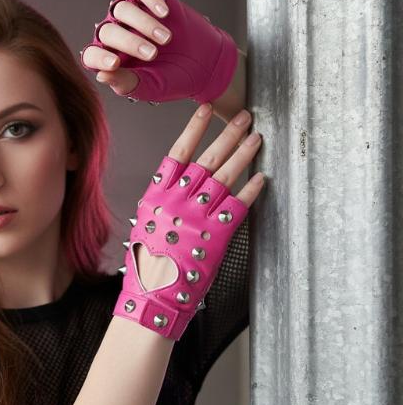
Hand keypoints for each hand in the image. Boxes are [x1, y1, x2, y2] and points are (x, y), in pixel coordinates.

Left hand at [80, 0, 237, 104]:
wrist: (205, 63)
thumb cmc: (174, 79)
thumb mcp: (150, 87)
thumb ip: (126, 83)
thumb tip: (101, 76)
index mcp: (110, 60)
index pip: (93, 55)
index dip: (99, 58)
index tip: (114, 64)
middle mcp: (116, 36)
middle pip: (108, 31)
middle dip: (129, 42)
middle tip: (152, 54)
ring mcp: (131, 15)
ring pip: (122, 9)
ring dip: (143, 23)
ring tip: (165, 38)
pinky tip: (164, 12)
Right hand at [134, 103, 263, 291]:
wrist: (153, 294)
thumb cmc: (146, 264)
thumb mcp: (144, 225)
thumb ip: (161, 202)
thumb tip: (173, 187)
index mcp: (158, 196)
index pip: (178, 152)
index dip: (194, 129)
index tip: (206, 110)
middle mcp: (179, 201)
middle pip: (208, 159)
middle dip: (228, 135)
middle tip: (244, 118)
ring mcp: (199, 216)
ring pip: (226, 176)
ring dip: (243, 155)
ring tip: (256, 139)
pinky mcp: (218, 234)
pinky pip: (239, 205)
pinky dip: (251, 190)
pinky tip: (261, 178)